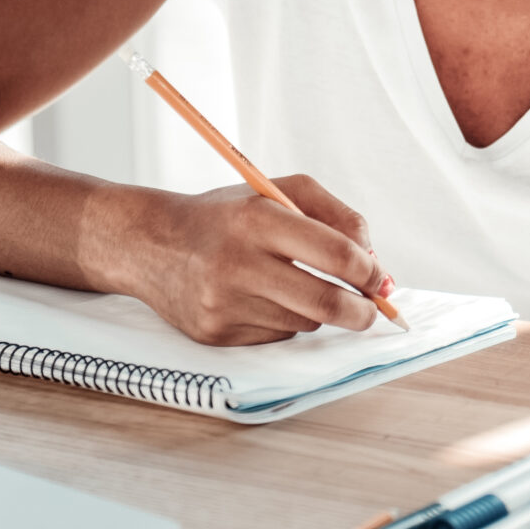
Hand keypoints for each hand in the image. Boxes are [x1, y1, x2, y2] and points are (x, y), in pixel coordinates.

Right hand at [119, 176, 388, 344]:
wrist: (150, 243)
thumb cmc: (225, 217)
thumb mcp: (278, 192)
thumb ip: (336, 216)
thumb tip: (375, 263)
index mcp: (258, 218)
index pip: (338, 255)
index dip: (370, 272)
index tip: (379, 278)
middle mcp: (238, 262)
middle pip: (326, 302)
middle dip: (361, 311)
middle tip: (371, 309)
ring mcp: (224, 303)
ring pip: (303, 322)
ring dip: (315, 310)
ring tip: (291, 285)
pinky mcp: (215, 333)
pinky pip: (275, 337)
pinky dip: (283, 321)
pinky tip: (259, 299)